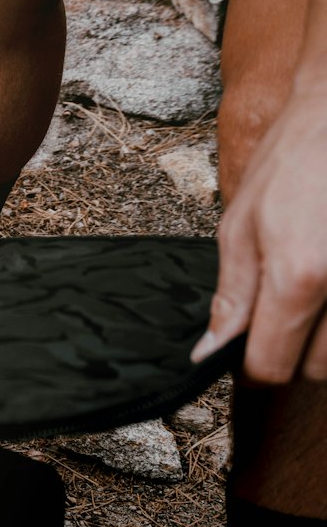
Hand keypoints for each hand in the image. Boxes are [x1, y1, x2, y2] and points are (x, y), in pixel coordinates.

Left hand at [192, 85, 326, 382]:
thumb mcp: (241, 224)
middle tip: (285, 302)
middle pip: (315, 368)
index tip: (249, 345)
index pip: (271, 367)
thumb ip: (231, 295)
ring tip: (314, 278)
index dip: (253, 362)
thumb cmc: (295, 158)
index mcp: (298, 277)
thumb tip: (210, 350)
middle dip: (294, 348)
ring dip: (325, 334)